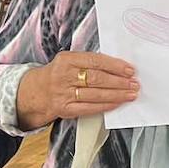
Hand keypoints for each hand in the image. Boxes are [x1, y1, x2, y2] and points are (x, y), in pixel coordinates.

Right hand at [18, 51, 139, 129]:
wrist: (34, 92)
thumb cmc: (58, 74)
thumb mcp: (69, 61)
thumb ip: (89, 62)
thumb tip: (118, 67)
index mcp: (66, 59)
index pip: (95, 61)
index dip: (115, 66)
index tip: (130, 70)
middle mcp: (64, 75)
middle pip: (97, 78)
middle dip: (119, 82)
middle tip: (134, 83)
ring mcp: (63, 93)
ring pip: (95, 94)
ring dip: (116, 95)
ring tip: (130, 94)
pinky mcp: (64, 108)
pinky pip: (89, 108)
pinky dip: (106, 106)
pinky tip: (117, 103)